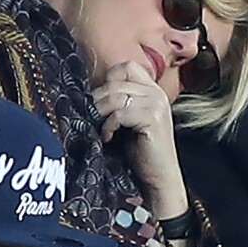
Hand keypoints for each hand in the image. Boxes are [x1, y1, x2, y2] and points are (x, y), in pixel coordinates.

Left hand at [92, 62, 188, 219]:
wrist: (159, 179)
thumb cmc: (140, 153)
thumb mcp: (128, 122)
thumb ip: (118, 103)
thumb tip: (88, 94)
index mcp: (152, 90)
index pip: (126, 67)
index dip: (108, 80)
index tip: (100, 102)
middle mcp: (157, 93)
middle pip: (116, 82)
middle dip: (98, 101)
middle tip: (90, 119)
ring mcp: (156, 104)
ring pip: (116, 96)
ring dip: (101, 113)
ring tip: (100, 130)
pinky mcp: (153, 118)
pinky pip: (120, 113)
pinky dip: (109, 125)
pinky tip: (108, 137)